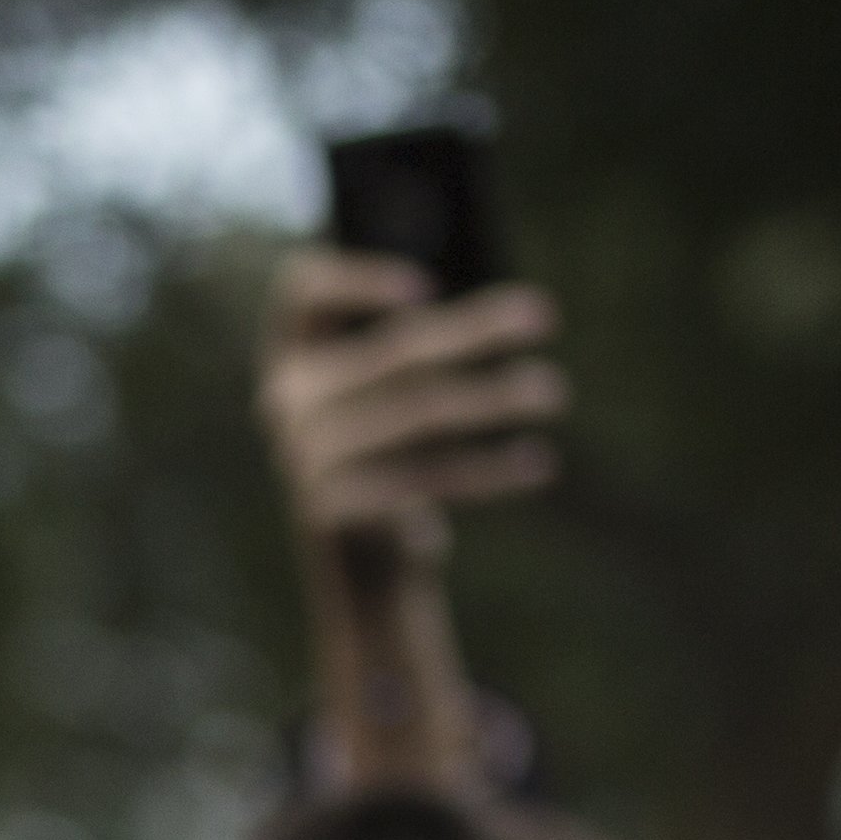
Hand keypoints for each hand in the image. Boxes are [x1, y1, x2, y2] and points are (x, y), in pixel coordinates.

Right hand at [257, 242, 562, 581]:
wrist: (353, 559)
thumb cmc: (383, 453)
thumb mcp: (380, 393)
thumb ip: (412, 347)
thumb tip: (522, 311)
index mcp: (290, 355)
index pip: (303, 293)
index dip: (358, 281)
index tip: (428, 289)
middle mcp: (287, 400)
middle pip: (395, 352)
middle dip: (477, 331)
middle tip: (547, 318)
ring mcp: (304, 456)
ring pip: (421, 412)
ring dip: (496, 398)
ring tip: (553, 392)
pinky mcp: (333, 509)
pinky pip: (428, 478)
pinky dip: (489, 471)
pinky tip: (537, 464)